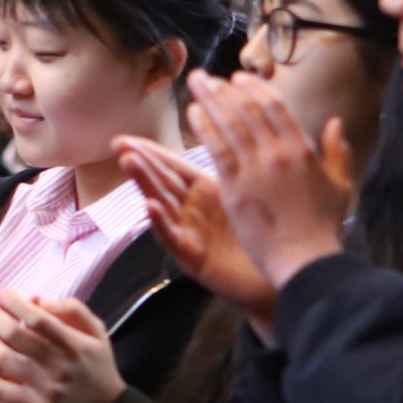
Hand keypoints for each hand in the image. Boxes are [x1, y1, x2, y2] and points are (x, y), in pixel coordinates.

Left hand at [0, 294, 124, 402]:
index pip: (38, 318)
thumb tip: (38, 300)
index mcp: (73, 343)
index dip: (15, 303)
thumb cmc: (98, 365)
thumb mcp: (97, 331)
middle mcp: (58, 364)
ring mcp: (44, 387)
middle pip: (15, 336)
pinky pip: (0, 390)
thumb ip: (73, 309)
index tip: (2, 293)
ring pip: (3, 360)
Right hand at [117, 138, 277, 326]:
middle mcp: (192, 210)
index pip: (171, 165)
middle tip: (119, 145)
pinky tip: (150, 206)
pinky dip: (160, 222)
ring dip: (144, 183)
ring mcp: (190, 233)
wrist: (283, 273)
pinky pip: (173, 238)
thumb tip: (229, 128)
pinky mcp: (192, 257)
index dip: (149, 150)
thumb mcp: (245, 192)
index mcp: (204, 191)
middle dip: (141, 162)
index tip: (123, 137)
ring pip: (161, 204)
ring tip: (128, 163)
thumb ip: (233, 163)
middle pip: (162, 181)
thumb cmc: (266, 233)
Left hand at [187, 71, 354, 288]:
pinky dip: (204, 127)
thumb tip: (335, 122)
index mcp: (303, 149)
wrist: (306, 259)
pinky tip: (194, 113)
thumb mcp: (341, 186)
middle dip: (225, 88)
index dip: (254, 89)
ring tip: (196, 83)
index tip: (238, 78)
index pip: (275, 106)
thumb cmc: (324, 228)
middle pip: (247, 109)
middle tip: (208, 76)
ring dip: (210, 99)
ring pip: (229, 123)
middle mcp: (278, 153)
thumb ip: (338, 152)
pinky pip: (217, 148)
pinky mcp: (235, 188)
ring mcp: (255, 169)